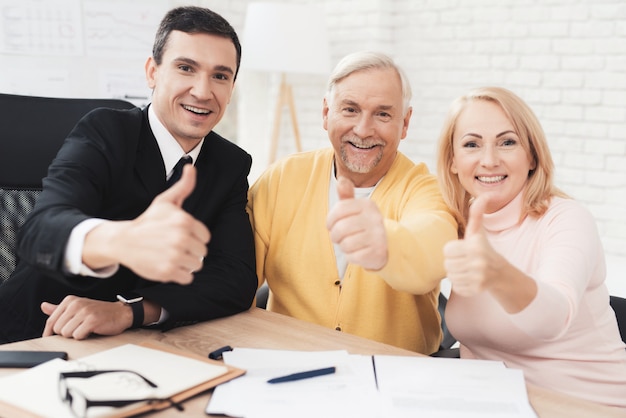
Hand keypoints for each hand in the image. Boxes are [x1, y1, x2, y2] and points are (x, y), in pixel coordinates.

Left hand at [41, 296, 132, 338]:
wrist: (120, 313)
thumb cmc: (98, 312)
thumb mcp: (78, 308)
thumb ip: (60, 309)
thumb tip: (44, 306)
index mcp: (70, 300)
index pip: (51, 320)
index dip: (50, 332)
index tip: (51, 337)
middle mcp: (76, 304)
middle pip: (58, 329)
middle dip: (66, 333)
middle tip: (78, 328)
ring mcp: (84, 312)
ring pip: (66, 333)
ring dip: (75, 335)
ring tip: (85, 329)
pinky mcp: (92, 320)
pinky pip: (78, 336)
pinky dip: (84, 337)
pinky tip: (90, 331)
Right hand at [84, 164, 209, 283]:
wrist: (123, 240)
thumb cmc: (148, 221)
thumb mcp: (165, 201)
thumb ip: (183, 186)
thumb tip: (191, 167)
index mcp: (185, 221)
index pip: (205, 237)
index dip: (194, 237)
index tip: (179, 235)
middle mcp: (181, 238)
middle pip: (202, 252)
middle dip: (190, 251)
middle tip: (173, 246)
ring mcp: (175, 256)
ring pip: (197, 265)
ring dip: (186, 263)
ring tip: (170, 255)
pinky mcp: (168, 272)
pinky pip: (187, 278)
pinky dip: (179, 275)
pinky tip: (167, 265)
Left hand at [326, 176, 387, 269]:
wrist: (388, 245)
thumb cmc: (365, 225)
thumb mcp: (356, 209)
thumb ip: (347, 195)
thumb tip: (341, 180)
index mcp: (368, 205)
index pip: (339, 210)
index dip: (330, 220)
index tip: (331, 225)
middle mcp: (375, 218)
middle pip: (340, 229)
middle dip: (335, 236)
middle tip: (340, 237)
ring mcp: (378, 236)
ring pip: (345, 244)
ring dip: (344, 247)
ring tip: (351, 244)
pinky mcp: (378, 252)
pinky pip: (352, 257)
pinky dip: (352, 257)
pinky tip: (359, 252)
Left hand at [443, 195, 498, 296]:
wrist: (500, 273)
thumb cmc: (483, 248)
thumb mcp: (478, 231)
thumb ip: (477, 213)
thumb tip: (485, 194)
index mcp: (475, 247)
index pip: (447, 250)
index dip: (453, 250)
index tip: (462, 250)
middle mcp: (478, 262)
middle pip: (447, 264)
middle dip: (453, 262)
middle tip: (464, 261)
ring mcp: (478, 278)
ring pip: (451, 276)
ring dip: (456, 273)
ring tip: (467, 269)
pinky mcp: (476, 290)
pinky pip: (456, 287)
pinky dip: (461, 284)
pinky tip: (470, 278)